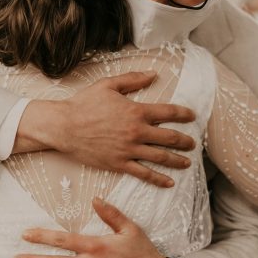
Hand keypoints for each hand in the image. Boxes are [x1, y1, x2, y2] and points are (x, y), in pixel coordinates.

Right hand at [16, 71, 195, 186]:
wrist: (64, 126)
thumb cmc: (84, 104)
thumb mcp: (108, 85)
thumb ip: (133, 79)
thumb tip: (153, 74)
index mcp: (136, 111)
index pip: (168, 112)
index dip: (183, 114)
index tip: (192, 116)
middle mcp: (136, 131)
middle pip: (169, 137)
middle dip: (185, 141)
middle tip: (193, 144)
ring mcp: (129, 149)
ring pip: (160, 157)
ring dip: (177, 160)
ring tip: (187, 162)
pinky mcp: (119, 163)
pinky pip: (143, 173)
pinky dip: (158, 179)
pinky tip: (169, 182)